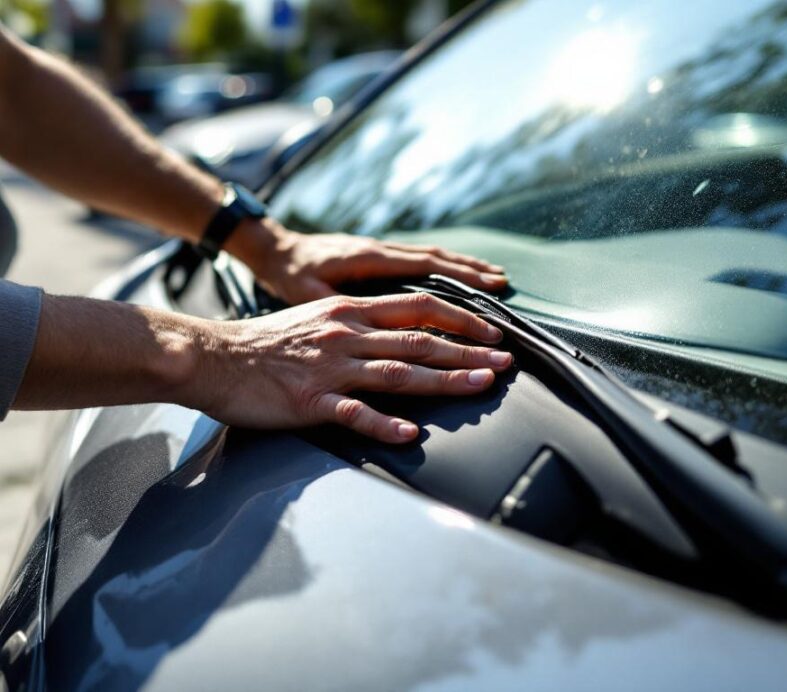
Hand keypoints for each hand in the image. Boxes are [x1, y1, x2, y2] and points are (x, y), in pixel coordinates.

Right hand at [193, 292, 512, 441]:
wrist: (214, 356)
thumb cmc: (268, 342)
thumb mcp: (320, 317)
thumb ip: (361, 322)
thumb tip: (403, 331)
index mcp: (351, 313)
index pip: (419, 309)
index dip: (461, 321)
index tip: (493, 333)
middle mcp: (347, 335)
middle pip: (419, 343)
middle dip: (468, 353)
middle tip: (506, 363)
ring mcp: (330, 368)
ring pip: (398, 373)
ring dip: (443, 381)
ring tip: (480, 387)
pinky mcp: (309, 400)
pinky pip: (352, 413)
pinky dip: (382, 423)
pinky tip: (409, 433)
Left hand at [228, 219, 507, 303]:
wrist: (274, 250)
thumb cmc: (288, 276)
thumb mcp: (306, 294)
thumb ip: (334, 305)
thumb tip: (359, 318)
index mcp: (369, 260)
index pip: (425, 268)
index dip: (460, 281)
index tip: (488, 292)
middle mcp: (381, 250)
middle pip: (437, 259)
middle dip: (472, 273)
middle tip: (503, 286)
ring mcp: (382, 251)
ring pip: (433, 256)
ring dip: (464, 266)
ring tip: (495, 277)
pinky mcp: (380, 256)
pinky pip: (421, 260)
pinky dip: (446, 266)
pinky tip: (461, 276)